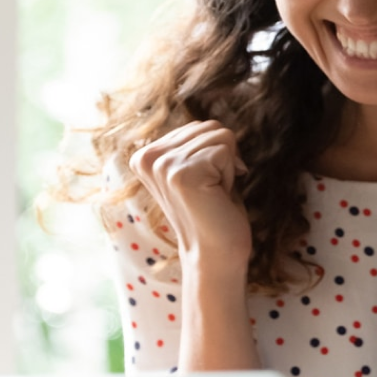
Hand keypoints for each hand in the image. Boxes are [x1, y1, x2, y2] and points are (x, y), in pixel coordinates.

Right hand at [129, 120, 251, 276]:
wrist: (216, 254)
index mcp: (145, 155)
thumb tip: (210, 122)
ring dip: (227, 167)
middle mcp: (148, 157)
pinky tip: (217, 197)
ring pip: (220, 135)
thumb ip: (193, 144)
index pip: (199, 125)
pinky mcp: (181, 174)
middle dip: (223, 157)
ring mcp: (162, 165)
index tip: (204, 184)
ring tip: (213, 194)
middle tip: (211, 191)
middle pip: (210, 126)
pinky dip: (231, 173)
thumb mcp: (196, 169)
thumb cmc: (214, 211)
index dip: (214, 154)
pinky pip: (225, 148)